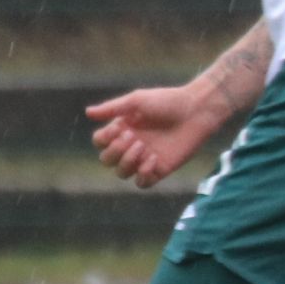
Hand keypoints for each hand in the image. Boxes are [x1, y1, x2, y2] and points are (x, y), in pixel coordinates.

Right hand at [84, 83, 219, 188]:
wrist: (196, 111)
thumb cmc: (167, 101)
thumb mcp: (137, 101)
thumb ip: (112, 108)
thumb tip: (87, 112)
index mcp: (123, 129)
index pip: (100, 142)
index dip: (104, 139)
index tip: (120, 127)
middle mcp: (131, 145)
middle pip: (106, 160)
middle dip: (116, 151)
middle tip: (134, 137)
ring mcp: (144, 158)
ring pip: (121, 173)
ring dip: (128, 162)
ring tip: (143, 147)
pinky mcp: (160, 168)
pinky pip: (142, 183)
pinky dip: (143, 174)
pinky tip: (154, 159)